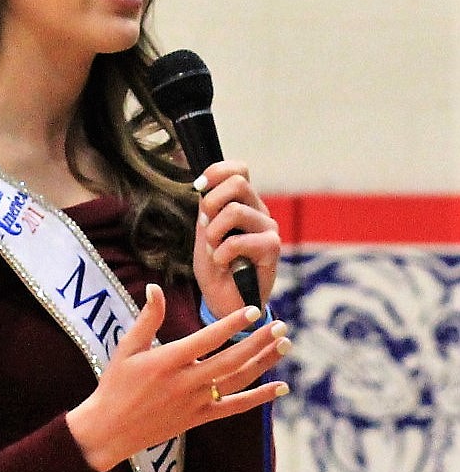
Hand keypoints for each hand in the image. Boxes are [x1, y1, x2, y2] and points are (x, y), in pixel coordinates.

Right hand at [65, 284, 289, 471]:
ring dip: (264, 363)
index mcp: (167, 361)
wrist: (109, 430)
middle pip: (230, 360)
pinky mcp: (200, 417)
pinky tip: (281, 387)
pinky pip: (236, 407)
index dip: (231, 325)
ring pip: (238, 381)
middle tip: (281, 326)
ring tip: (284, 345)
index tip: (253, 310)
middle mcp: (185, 382)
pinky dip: (260, 398)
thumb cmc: (116, 384)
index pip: (206, 340)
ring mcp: (195, 402)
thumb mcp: (127, 348)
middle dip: (258, 342)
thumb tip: (155, 286)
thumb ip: (147, 318)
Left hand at [193, 161, 280, 318]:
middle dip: (211, 202)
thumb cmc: (216, 268)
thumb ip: (207, 210)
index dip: (217, 171)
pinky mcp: (272, 248)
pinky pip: (240, 240)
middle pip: (238, 182)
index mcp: (244, 202)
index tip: (199, 187)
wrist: (225, 302)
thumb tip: (204, 188)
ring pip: (236, 210)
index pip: (239, 169)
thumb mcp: (204, 233)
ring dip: (214, 231)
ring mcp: (268, 228)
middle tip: (206, 225)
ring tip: (213, 249)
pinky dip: (222, 252)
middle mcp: (259, 211)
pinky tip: (222, 263)